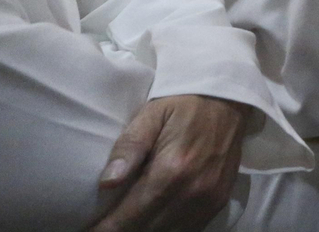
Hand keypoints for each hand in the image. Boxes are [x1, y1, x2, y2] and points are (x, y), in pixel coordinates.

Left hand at [91, 95, 248, 231]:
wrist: (228, 99)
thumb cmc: (183, 104)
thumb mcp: (151, 115)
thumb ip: (129, 147)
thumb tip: (107, 183)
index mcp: (171, 171)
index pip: (128, 218)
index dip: (105, 228)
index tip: (91, 229)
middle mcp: (193, 192)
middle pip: (146, 231)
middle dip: (122, 230)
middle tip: (105, 225)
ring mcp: (209, 200)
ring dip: (144, 230)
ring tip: (127, 222)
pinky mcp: (219, 202)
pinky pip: (189, 230)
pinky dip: (168, 229)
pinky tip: (154, 221)